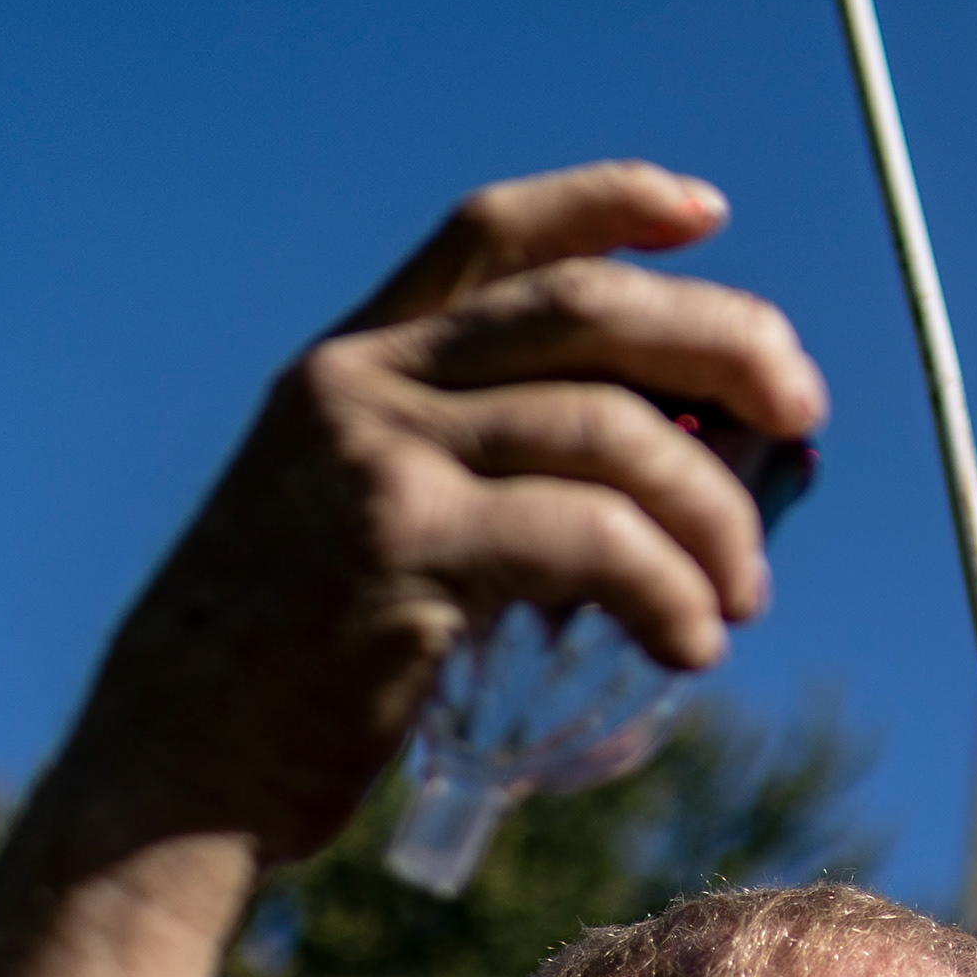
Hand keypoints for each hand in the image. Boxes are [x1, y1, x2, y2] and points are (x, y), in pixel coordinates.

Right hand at [61, 162, 829, 861]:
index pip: (492, 232)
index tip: (710, 212)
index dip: (610, 202)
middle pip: (585, 308)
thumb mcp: (358, 527)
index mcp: (351, 363)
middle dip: (722, 342)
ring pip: (611, 432)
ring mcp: (379, 458)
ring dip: (711, 512)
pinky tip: (692, 645)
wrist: (172, 774)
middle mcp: (361, 384)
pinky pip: (591, 539)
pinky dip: (670, 589)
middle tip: (804, 412)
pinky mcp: (405, 548)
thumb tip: (671, 473)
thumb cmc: (287, 675)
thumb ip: (472, 473)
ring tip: (741, 593)